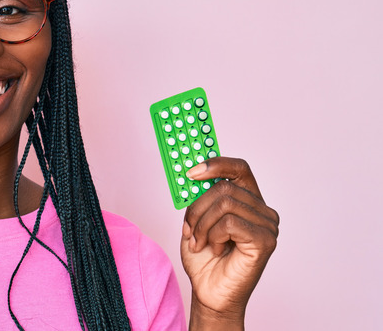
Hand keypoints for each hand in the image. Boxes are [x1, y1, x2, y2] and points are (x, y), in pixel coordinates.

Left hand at [180, 157, 278, 329]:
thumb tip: (193, 174)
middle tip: (189, 229)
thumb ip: (199, 197)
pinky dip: (213, 234)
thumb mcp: (196, 220)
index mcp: (248, 200)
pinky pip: (230, 222)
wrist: (209, 292)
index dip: (216, 164)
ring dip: (202, 224)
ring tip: (200, 242)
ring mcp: (267, 225)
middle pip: (224, 187)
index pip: (239, 169)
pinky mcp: (265, 240)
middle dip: (197, 208)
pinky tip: (216, 248)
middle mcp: (262, 210)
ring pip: (225, 203)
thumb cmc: (205, 259)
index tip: (191, 171)